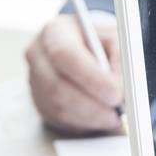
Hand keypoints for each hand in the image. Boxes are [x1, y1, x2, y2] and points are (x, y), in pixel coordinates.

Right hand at [26, 14, 122, 134]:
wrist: (84, 48)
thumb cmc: (100, 42)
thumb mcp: (115, 39)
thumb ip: (120, 60)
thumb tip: (121, 90)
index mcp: (55, 32)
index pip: (66, 55)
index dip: (91, 78)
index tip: (116, 94)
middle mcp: (38, 56)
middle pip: (57, 87)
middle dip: (92, 106)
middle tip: (117, 113)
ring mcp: (35, 81)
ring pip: (58, 108)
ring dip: (90, 118)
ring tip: (114, 117)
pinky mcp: (40, 102)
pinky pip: (59, 120)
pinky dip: (84, 123)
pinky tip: (100, 119)